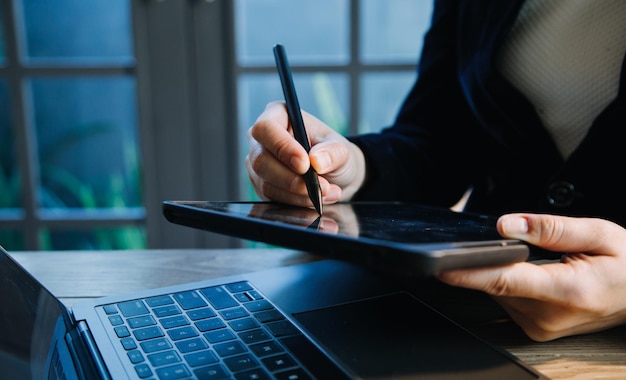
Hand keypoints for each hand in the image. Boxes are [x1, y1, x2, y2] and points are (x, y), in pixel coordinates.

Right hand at [245, 101, 365, 206]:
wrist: (334, 175)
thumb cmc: (332, 153)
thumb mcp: (341, 148)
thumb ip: (332, 152)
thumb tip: (317, 161)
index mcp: (278, 115)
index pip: (266, 128)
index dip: (282, 147)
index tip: (304, 165)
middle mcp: (262, 139)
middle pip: (261, 160)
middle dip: (291, 179)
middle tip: (320, 186)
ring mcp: (258, 163)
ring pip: (266, 183)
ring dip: (298, 193)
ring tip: (326, 192)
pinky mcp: (261, 185)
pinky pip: (272, 197)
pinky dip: (296, 202)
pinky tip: (316, 199)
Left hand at [437, 213, 625, 340]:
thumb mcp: (600, 233)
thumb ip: (551, 228)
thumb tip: (508, 226)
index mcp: (568, 291)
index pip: (505, 281)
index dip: (468, 272)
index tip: (440, 265)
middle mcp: (549, 316)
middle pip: (495, 283)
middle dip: (494, 258)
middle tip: (521, 241)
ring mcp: (540, 327)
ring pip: (497, 290)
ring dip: (504, 270)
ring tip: (540, 259)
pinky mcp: (535, 329)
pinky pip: (506, 298)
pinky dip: (510, 282)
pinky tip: (533, 272)